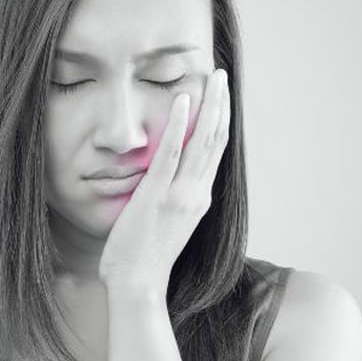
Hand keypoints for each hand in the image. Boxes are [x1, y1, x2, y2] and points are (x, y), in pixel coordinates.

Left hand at [98, 68, 230, 291]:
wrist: (137, 285)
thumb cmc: (142, 257)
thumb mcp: (164, 221)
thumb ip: (168, 195)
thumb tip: (160, 176)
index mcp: (199, 198)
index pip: (215, 151)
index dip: (221, 120)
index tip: (221, 96)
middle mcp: (197, 192)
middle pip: (217, 139)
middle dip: (222, 104)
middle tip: (223, 75)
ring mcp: (180, 193)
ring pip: (203, 140)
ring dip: (210, 105)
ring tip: (214, 78)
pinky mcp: (158, 194)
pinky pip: (172, 151)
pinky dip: (179, 123)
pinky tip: (182, 99)